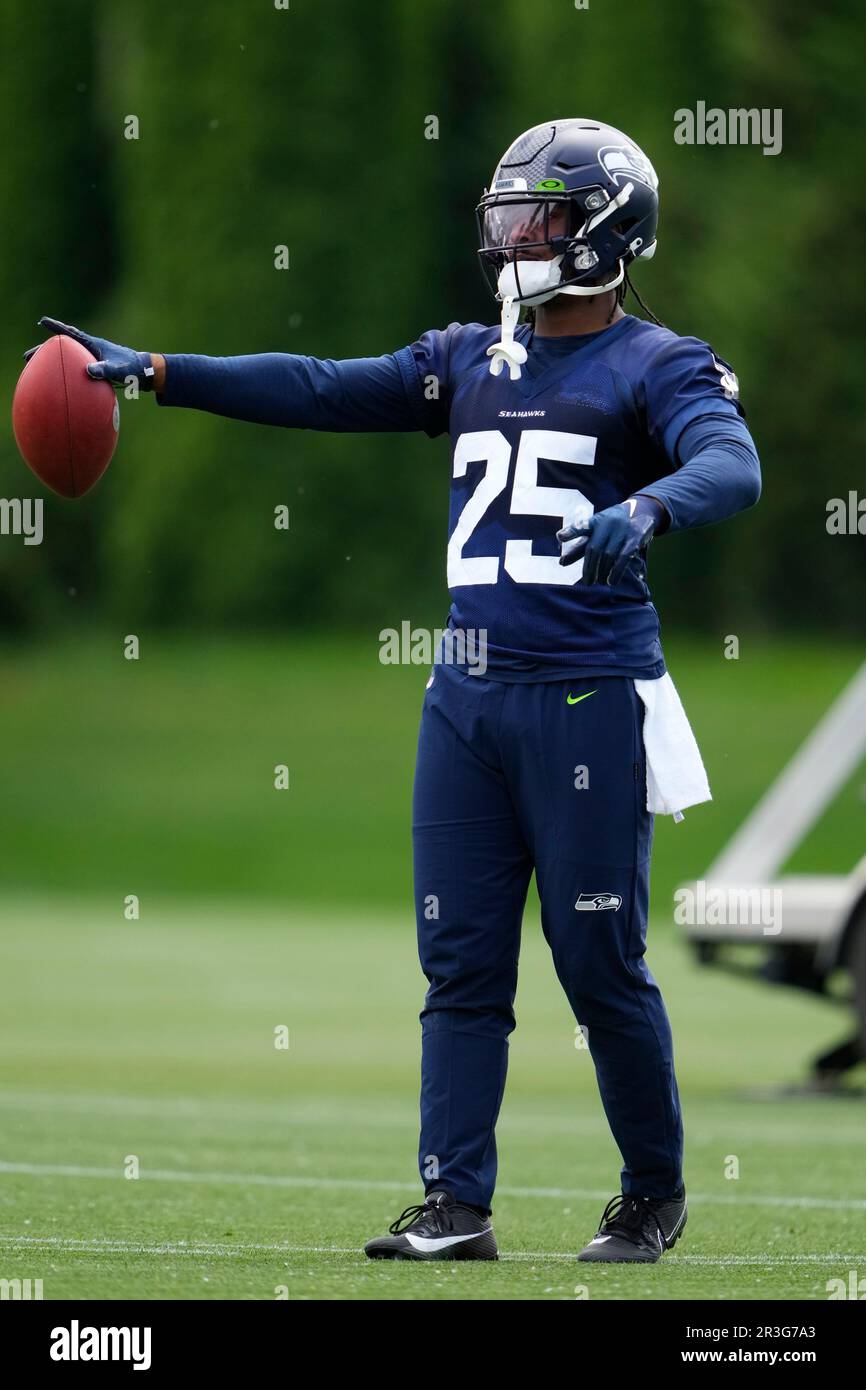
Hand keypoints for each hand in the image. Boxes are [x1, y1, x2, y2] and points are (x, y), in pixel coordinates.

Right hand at [24, 317, 156, 389]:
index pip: (72, 334)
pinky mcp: (94, 368)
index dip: (57, 327)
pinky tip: (56, 383)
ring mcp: (91, 358)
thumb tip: (88, 371)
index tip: (43, 321)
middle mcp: (90, 349)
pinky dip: (63, 372)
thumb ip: (106, 370)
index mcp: (94, 344)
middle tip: (27, 356)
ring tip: (35, 369)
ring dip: (51, 362)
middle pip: (62, 347)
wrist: (143, 372)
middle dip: (44, 351)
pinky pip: (74, 368)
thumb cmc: (133, 369)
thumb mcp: (119, 370)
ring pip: (66, 358)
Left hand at [557, 496, 666, 584]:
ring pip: (609, 554)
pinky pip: (625, 557)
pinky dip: (617, 571)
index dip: (571, 531)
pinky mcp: (635, 537)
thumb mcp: (593, 535)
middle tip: (587, 582)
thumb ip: (578, 548)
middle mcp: (607, 523)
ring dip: (602, 571)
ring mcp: (622, 529)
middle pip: (595, 548)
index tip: (560, 537)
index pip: (581, 526)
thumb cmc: (608, 529)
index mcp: (595, 521)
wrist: (637, 513)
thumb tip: (562, 563)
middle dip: (589, 567)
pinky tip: (611, 581)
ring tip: (598, 582)